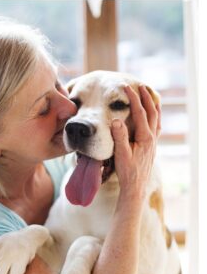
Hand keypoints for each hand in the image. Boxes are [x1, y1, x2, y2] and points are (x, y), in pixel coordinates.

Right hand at [111, 85, 160, 203]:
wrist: (135, 187)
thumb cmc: (127, 172)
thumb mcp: (121, 154)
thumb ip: (119, 137)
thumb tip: (116, 120)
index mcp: (145, 138)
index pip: (140, 113)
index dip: (133, 99)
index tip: (126, 88)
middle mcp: (152, 138)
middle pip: (151, 112)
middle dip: (146, 98)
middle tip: (140, 86)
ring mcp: (153, 142)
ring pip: (156, 119)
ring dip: (153, 105)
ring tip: (150, 95)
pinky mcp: (151, 146)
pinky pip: (156, 126)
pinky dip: (155, 116)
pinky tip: (153, 116)